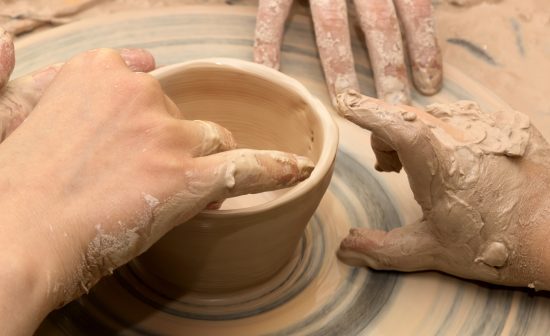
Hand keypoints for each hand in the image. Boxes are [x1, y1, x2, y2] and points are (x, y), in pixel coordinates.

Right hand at [0, 49, 313, 332]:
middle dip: (169, 143)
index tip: (141, 135)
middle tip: (137, 179)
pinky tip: (298, 169)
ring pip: (211, 139)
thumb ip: (61, 80)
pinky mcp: (185, 178)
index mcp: (97, 70)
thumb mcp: (24, 113)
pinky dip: (275, 168)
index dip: (146, 115)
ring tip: (173, 190)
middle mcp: (138, 92)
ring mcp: (165, 134)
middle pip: (179, 114)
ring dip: (202, 161)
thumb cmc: (15, 187)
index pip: (142, 79)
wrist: (17, 237)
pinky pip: (246, 168)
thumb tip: (92, 50)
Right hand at [253, 0, 441, 105]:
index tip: (429, 85)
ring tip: (346, 102)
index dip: (423, 48)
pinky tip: (273, 74)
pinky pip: (273, 15)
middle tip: (393, 107)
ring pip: (332, 26)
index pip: (414, 10)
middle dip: (388, 70)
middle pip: (379, 25)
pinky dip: (269, 44)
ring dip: (340, 67)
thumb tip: (452, 5)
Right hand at [336, 90, 549, 289]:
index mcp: (436, 163)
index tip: (345, 103)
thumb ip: (383, 248)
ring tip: (430, 168)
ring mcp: (488, 126)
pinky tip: (464, 162)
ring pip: (435, 114)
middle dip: (388, 137)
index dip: (366, 112)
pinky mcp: (510, 125)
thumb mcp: (433, 250)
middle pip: (407, 118)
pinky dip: (450, 132)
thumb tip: (347, 248)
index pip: (393, 125)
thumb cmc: (498, 245)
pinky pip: (465, 117)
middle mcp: (461, 135)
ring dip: (418, 133)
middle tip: (391, 169)